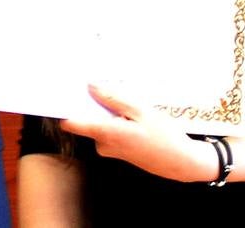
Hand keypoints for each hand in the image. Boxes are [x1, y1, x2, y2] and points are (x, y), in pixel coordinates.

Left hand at [61, 85, 217, 182]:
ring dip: (109, 109)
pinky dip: (116, 118)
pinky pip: (108, 128)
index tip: (65, 89)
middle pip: (87, 117)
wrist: (179, 162)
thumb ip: (114, 98)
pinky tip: (133, 114)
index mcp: (106, 133)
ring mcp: (109, 149)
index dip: (66, 105)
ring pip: (100, 121)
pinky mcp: (116, 149)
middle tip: (106, 84)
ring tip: (129, 100)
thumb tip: (91, 86)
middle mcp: (102, 144)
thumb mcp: (141, 110)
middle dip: (95, 101)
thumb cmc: (163, 136)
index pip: (71, 122)